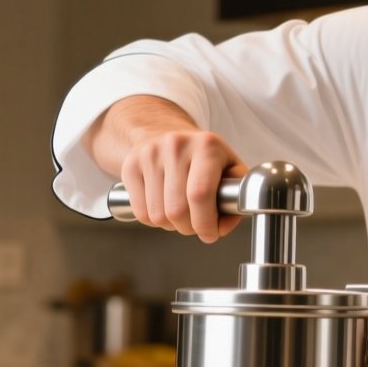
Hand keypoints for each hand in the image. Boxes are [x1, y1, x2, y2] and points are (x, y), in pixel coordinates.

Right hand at [89, 96, 246, 241]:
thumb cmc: (201, 156)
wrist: (164, 133)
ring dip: (171, 225)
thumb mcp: (229, 167)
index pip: (200, 194)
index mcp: (206, 146)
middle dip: (189, 227)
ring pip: (158, 215)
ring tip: (180, 213)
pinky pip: (141, 212)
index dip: (205, 223)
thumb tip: (222, 226)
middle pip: (177, 210)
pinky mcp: (131, 166)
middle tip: (196, 224)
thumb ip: (236, 198)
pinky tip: (163, 208)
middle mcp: (176, 146)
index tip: (210, 233)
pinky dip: (153, 221)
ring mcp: (150, 155)